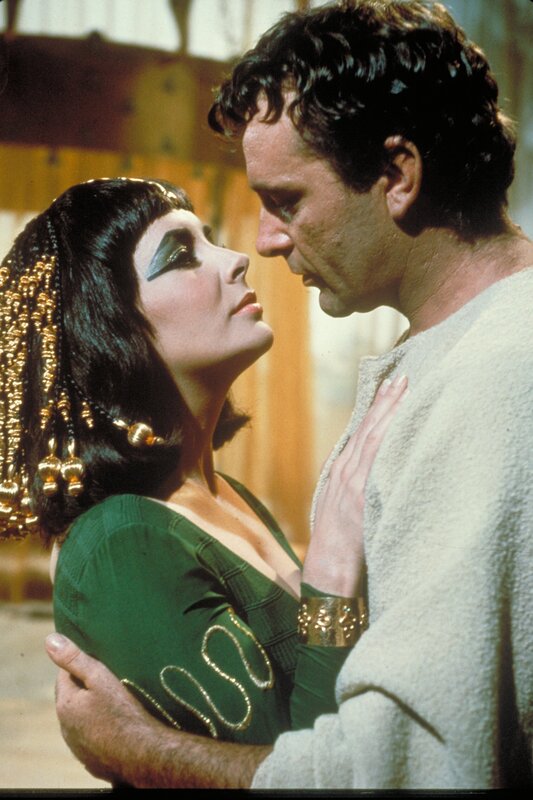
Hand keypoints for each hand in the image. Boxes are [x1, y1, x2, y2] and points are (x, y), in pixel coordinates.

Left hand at [45, 633, 270, 787]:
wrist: (143, 755)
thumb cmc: (124, 713)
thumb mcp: (101, 677)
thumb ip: (75, 658)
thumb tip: (50, 640)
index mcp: (65, 705)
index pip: (63, 675)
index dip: (80, 666)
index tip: (99, 662)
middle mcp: (66, 728)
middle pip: (71, 698)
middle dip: (84, 688)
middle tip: (109, 680)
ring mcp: (78, 748)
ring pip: (81, 720)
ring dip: (91, 711)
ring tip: (115, 704)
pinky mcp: (91, 761)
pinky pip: (91, 739)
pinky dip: (100, 730)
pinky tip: (117, 726)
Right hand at [304, 375, 407, 595]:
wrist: (327, 570)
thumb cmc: (337, 544)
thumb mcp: (339, 507)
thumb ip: (355, 486)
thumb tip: (373, 471)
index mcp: (339, 472)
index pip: (361, 432)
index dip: (375, 408)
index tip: (389, 387)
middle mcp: (344, 471)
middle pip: (368, 427)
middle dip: (386, 401)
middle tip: (403, 378)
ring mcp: (352, 481)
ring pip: (374, 436)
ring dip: (390, 410)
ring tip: (405, 389)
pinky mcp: (361, 495)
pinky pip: (377, 458)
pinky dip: (387, 436)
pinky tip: (400, 421)